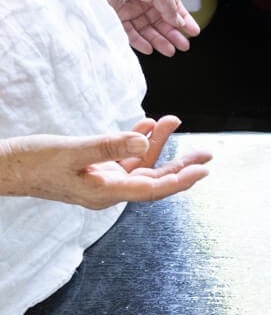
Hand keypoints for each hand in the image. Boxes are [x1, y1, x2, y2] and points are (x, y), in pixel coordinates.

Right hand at [0, 115, 211, 209]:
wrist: (4, 167)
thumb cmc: (32, 162)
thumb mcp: (72, 150)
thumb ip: (109, 146)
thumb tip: (144, 143)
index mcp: (105, 193)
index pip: (153, 188)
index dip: (180, 180)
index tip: (202, 170)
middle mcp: (109, 190)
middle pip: (154, 178)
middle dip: (181, 165)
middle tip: (207, 153)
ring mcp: (102, 180)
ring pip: (140, 163)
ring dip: (157, 143)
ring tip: (173, 121)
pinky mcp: (94, 170)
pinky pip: (123, 157)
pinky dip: (135, 141)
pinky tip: (147, 125)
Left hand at [92, 0, 199, 55]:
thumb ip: (169, 7)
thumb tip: (179, 22)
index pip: (172, 8)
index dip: (183, 20)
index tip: (193, 32)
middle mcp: (141, 0)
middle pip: (160, 22)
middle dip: (172, 34)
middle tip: (183, 46)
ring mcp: (127, 8)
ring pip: (145, 30)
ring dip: (158, 41)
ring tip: (169, 50)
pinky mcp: (113, 16)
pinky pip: (127, 33)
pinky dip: (139, 42)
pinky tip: (150, 48)